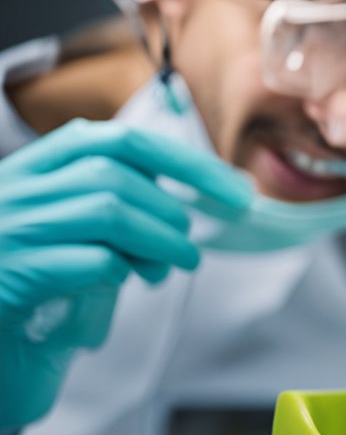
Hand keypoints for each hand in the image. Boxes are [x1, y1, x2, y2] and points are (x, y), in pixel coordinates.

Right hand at [0, 119, 251, 427]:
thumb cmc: (44, 294)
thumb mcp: (80, 237)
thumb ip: (121, 208)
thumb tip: (197, 198)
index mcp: (32, 171)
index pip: (116, 140)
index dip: (184, 161)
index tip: (235, 190)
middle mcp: (12, 192)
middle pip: (113, 176)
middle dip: (168, 212)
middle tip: (188, 248)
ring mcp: (7, 233)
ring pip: (106, 212)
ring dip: (160, 242)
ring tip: (180, 264)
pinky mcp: (11, 279)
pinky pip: (89, 261)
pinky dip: (123, 270)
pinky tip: (126, 282)